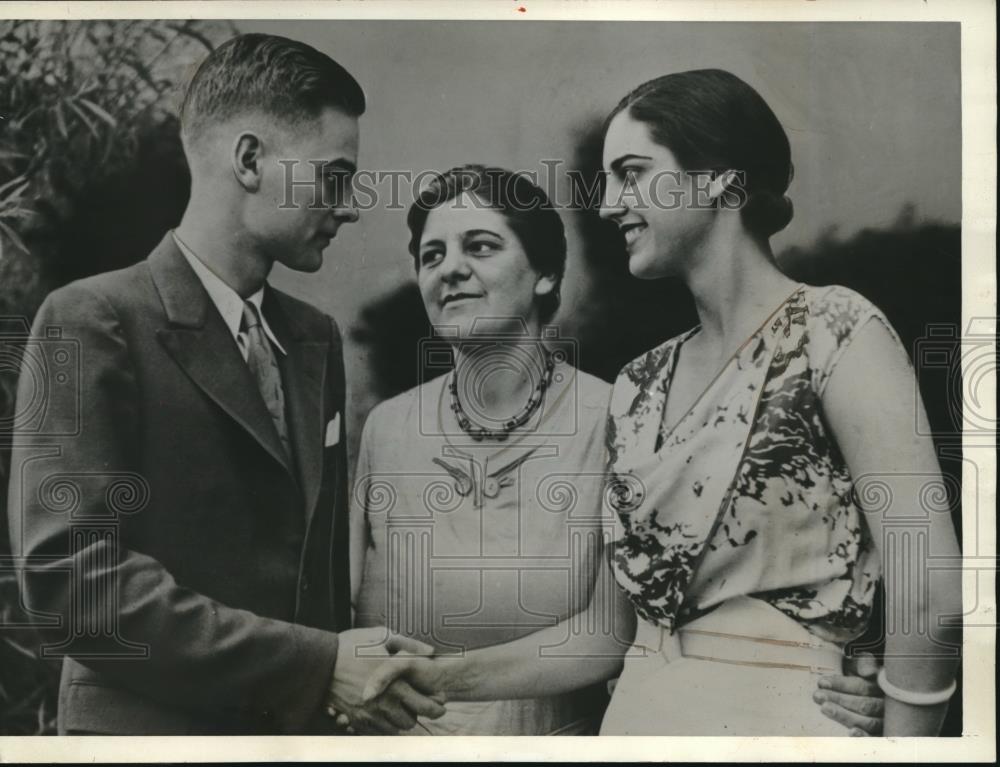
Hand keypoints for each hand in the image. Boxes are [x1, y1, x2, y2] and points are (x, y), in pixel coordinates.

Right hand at [327, 627, 445, 733]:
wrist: (319, 662)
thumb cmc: (351, 646)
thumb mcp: (383, 637)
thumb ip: (409, 644)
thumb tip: (429, 650)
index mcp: (395, 685)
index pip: (425, 706)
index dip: (436, 707)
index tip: (440, 703)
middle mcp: (384, 704)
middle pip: (411, 721)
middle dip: (419, 714)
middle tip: (420, 705)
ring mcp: (369, 714)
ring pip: (395, 728)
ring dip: (401, 719)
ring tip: (402, 707)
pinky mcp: (356, 719)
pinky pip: (377, 731)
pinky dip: (384, 724)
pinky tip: (384, 711)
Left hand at [815, 652, 884, 735]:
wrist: (872, 684)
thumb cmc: (864, 675)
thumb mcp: (863, 664)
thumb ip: (864, 663)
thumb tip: (867, 671)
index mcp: (883, 686)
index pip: (863, 687)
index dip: (842, 685)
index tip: (822, 682)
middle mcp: (888, 706)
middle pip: (865, 705)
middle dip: (839, 699)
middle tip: (818, 696)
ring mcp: (887, 722)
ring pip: (869, 722)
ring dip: (844, 716)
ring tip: (824, 708)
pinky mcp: (883, 736)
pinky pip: (876, 739)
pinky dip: (865, 737)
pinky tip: (851, 732)